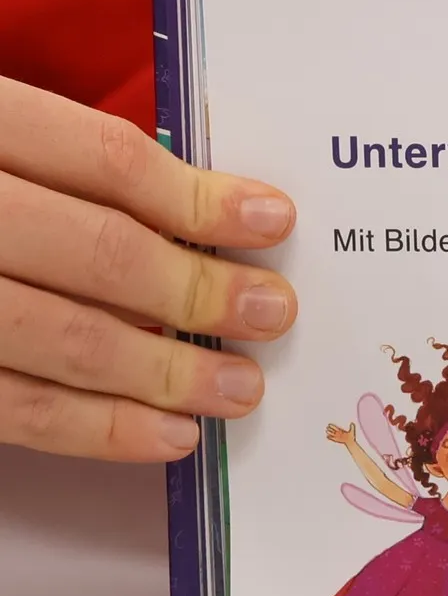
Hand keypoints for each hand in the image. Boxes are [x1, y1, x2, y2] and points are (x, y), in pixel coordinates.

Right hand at [0, 76, 297, 460]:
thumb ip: (70, 166)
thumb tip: (208, 216)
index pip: (101, 159)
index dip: (197, 196)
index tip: (274, 221)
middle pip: (94, 250)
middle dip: (197, 290)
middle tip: (271, 313)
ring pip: (57, 338)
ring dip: (163, 372)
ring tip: (238, 389)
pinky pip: (10, 407)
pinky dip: (96, 428)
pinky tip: (166, 436)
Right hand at [326, 422, 355, 446]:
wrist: (350, 442)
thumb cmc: (351, 436)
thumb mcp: (352, 431)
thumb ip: (352, 427)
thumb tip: (352, 423)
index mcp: (341, 430)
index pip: (335, 427)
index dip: (332, 426)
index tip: (329, 424)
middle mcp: (338, 433)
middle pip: (332, 430)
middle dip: (329, 429)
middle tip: (326, 427)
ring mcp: (337, 436)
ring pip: (332, 434)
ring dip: (329, 432)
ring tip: (326, 431)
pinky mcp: (336, 440)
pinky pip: (332, 438)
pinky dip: (329, 437)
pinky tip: (327, 436)